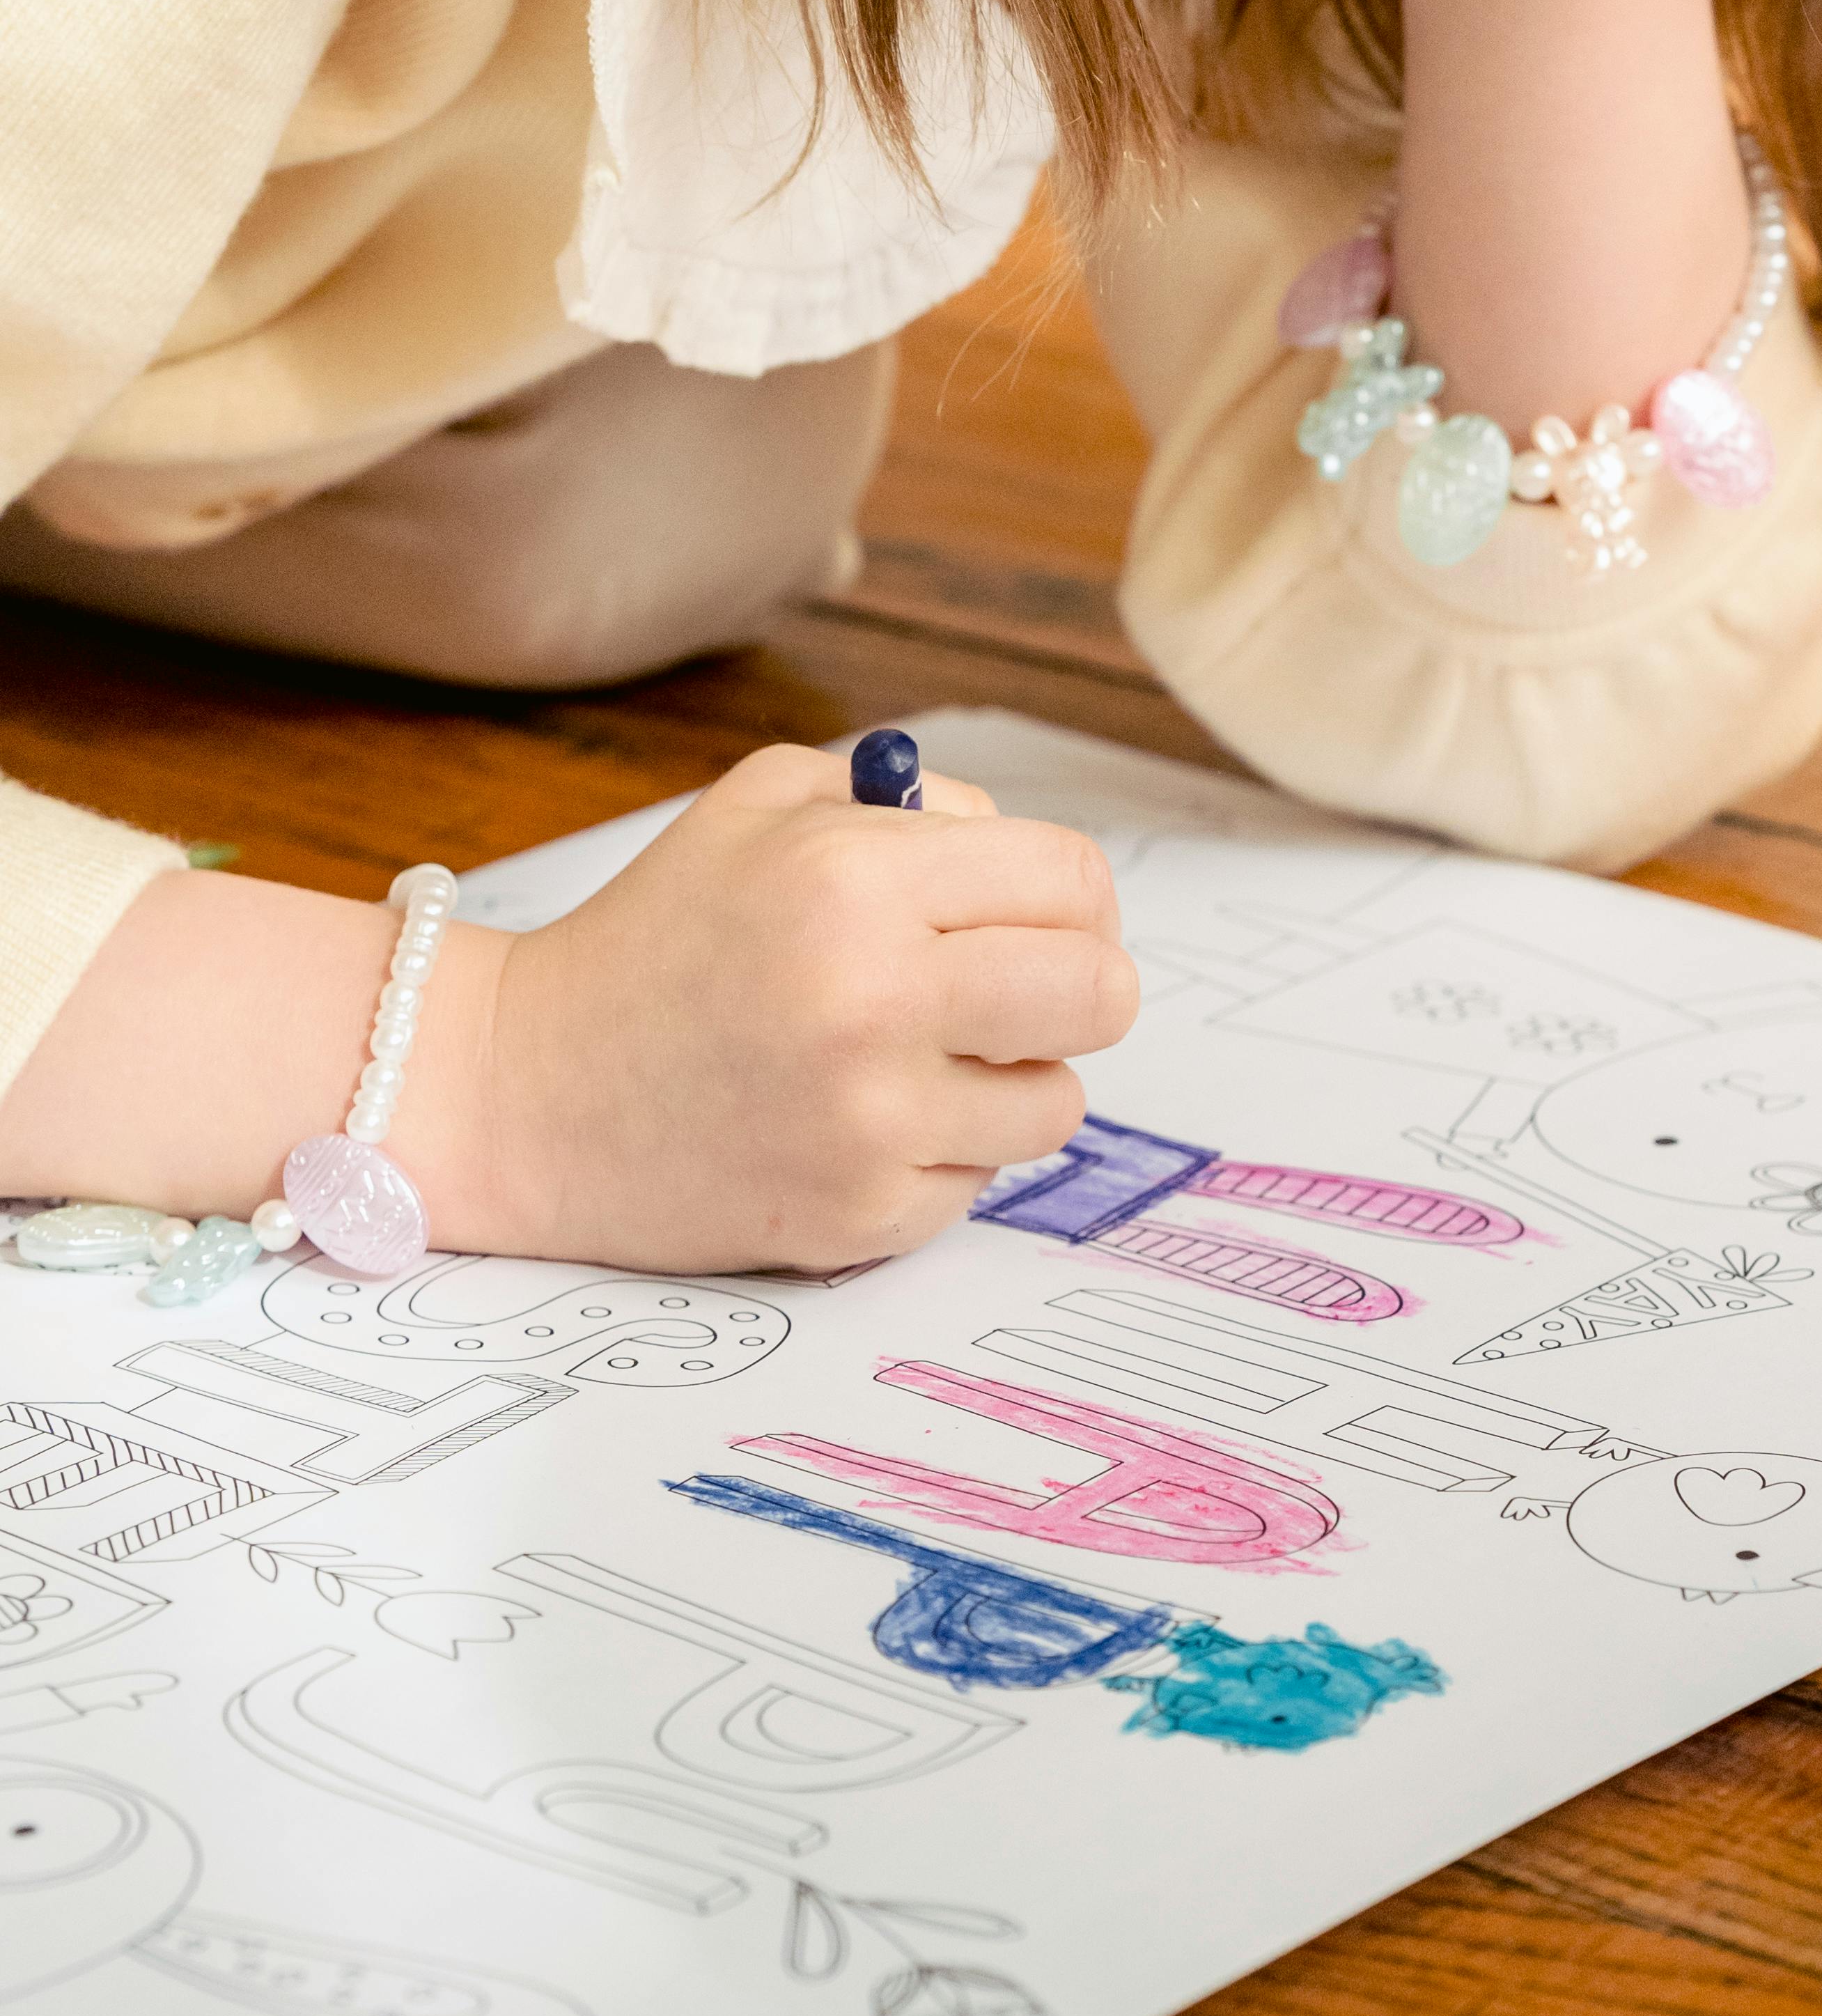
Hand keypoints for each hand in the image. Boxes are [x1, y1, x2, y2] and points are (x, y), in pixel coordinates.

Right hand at [449, 745, 1134, 1270]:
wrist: (525, 1091)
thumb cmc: (656, 935)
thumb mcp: (765, 803)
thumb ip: (911, 798)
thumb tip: (1019, 845)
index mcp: (858, 879)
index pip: (1075, 882)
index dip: (1071, 897)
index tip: (1034, 914)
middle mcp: (874, 999)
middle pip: (1102, 994)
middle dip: (1076, 982)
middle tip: (1013, 988)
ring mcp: (869, 1121)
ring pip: (1058, 1101)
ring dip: (1012, 1077)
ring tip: (922, 1055)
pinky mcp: (858, 1217)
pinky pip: (978, 1180)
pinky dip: (941, 1151)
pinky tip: (858, 1120)